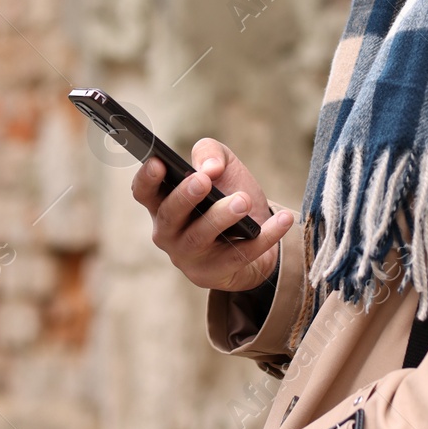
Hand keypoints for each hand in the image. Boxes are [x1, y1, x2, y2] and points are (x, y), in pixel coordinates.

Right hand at [130, 138, 293, 292]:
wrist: (255, 233)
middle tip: (203, 181)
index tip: (159, 163)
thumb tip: (210, 168)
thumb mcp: (221, 166)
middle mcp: (169, 232)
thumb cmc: (227, 194)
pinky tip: (283, 220)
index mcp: (163, 202)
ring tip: (242, 201)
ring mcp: (189, 257)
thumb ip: (211, 154)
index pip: (144, 192)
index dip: (147, 179)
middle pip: (170, 216)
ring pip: (200, 239)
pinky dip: (266, 237)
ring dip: (221, 218)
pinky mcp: (215, 274)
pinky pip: (241, 256)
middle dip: (185, 198)